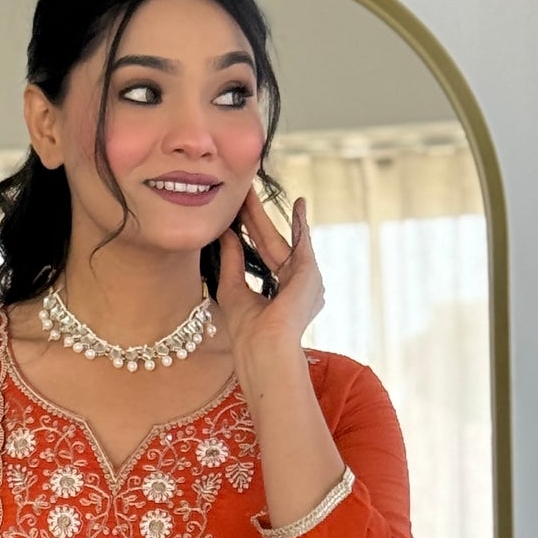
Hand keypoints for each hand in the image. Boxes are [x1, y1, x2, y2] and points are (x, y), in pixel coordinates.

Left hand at [209, 187, 323, 376]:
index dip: (248, 233)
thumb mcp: (232, 288)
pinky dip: (300, 223)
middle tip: (242, 193)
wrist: (264, 346)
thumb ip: (232, 260)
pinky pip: (303, 242)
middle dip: (255, 219)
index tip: (237, 212)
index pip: (261, 255)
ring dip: (264, 217)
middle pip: (270, 244)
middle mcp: (296, 287)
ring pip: (281, 240)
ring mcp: (305, 281)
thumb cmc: (247, 331)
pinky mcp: (310, 274)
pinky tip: (299, 203)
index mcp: (279, 294)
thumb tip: (226, 233)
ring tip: (250, 192)